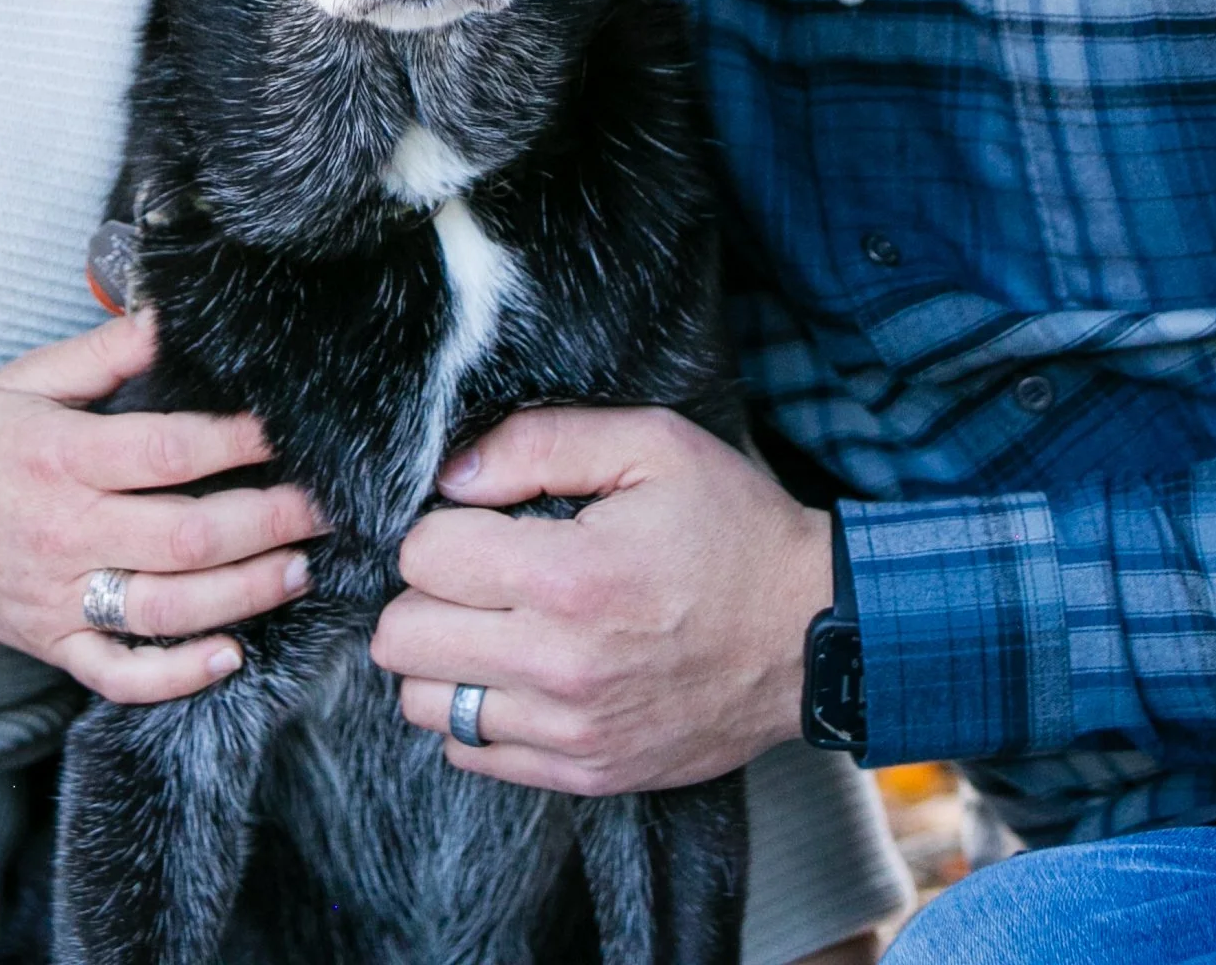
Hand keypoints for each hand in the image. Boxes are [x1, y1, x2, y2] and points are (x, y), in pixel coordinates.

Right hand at [0, 314, 321, 709]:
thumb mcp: (30, 377)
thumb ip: (108, 349)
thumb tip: (173, 312)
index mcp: (63, 458)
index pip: (171, 453)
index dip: (239, 442)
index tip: (289, 430)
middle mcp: (65, 533)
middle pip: (187, 537)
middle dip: (269, 521)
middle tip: (326, 506)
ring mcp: (58, 597)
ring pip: (167, 609)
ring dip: (244, 594)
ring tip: (298, 569)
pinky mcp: (51, 642)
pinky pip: (119, 673)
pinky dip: (176, 674)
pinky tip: (229, 655)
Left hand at [373, 406, 830, 794]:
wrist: (813, 634)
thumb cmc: (732, 528)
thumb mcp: (651, 445)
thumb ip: (540, 442)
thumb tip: (451, 475)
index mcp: (570, 577)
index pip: (424, 556)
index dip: (441, 526)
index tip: (482, 521)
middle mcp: (560, 666)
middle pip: (402, 639)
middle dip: (425, 593)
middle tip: (476, 572)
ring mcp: (570, 733)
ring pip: (424, 703)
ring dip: (443, 657)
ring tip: (492, 622)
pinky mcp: (586, 774)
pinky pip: (470, 753)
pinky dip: (475, 711)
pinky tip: (518, 670)